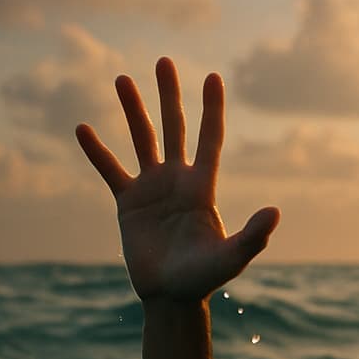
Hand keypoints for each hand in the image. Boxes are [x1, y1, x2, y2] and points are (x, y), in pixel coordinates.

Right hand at [76, 58, 277, 303]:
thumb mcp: (231, 257)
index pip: (209, 139)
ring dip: (132, 110)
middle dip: (169, 96)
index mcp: (202, 187)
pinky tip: (83, 128)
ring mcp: (152, 190)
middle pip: (174, 128)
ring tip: (122, 79)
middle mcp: (177, 181)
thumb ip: (253, 236)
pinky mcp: (128, 204)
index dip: (211, 109)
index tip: (213, 77)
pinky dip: (97, 151)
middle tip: (162, 61)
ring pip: (141, 141)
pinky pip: (111, 170)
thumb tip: (275, 212)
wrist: (171, 297)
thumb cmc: (204, 279)